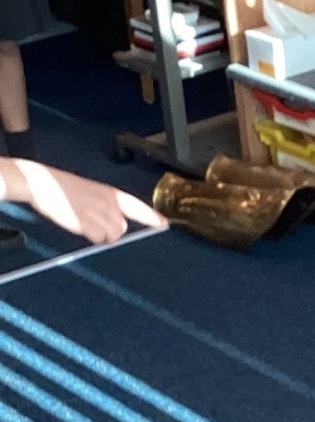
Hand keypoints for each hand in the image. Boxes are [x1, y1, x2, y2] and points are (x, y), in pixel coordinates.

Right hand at [6, 160, 165, 243]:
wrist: (42, 183)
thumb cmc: (63, 188)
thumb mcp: (91, 192)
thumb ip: (107, 206)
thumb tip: (116, 225)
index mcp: (111, 193)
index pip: (138, 207)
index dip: (152, 218)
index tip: (164, 225)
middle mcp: (109, 204)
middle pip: (122, 229)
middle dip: (111, 230)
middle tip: (92, 222)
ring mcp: (99, 214)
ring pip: (111, 236)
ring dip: (100, 235)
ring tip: (83, 222)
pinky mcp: (87, 223)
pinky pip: (97, 238)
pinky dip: (89, 236)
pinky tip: (77, 224)